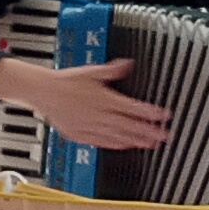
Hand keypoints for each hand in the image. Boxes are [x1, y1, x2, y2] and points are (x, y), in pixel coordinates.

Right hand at [0, 58, 167, 152]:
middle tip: (165, 136)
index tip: (164, 116)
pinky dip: (116, 145)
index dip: (151, 113)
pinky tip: (126, 146)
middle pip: (130, 125)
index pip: (134, 107)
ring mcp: (91, 126)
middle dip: (149, 131)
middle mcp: (100, 114)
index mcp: (105, 98)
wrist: (43, 92)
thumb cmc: (65, 82)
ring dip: (136, 140)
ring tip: (151, 145)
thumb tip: (128, 64)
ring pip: (118, 136)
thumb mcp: (92, 71)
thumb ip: (113, 70)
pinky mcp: (81, 134)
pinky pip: (102, 142)